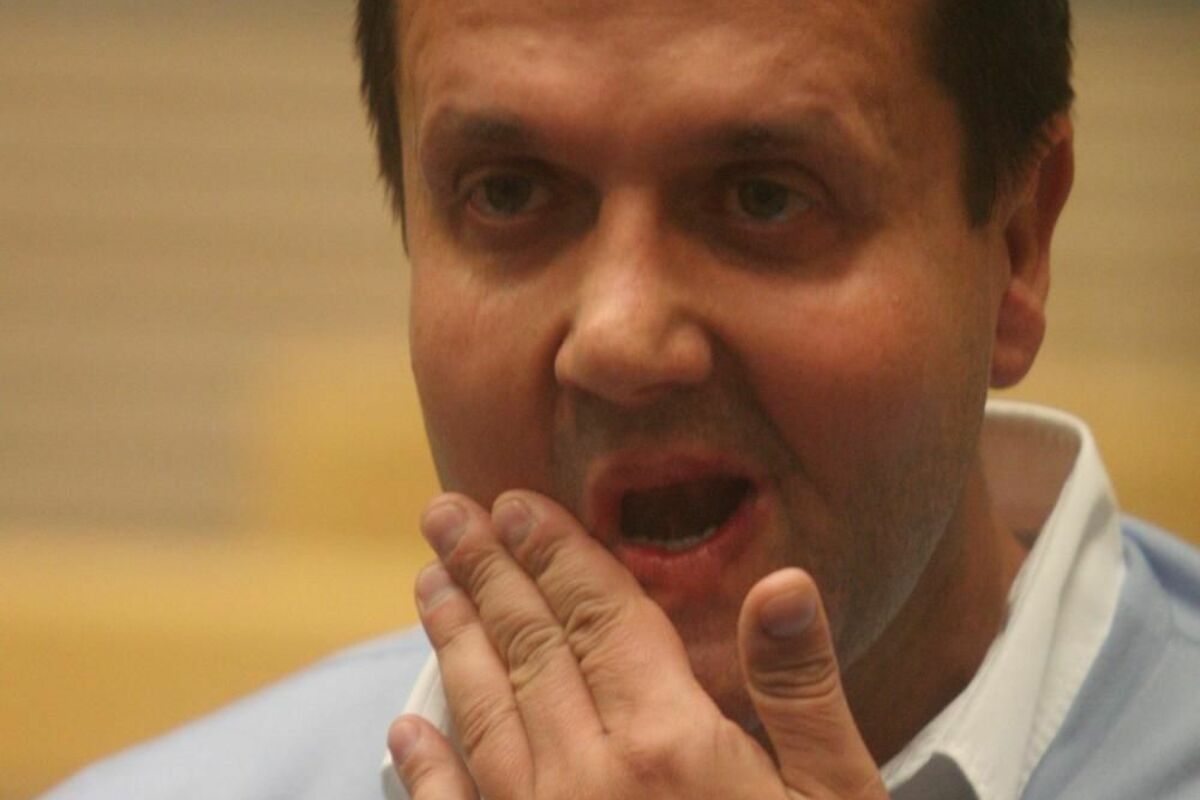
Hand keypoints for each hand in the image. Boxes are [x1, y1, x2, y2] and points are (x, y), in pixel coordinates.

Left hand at [389, 490, 887, 799]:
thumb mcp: (836, 799)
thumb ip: (799, 691)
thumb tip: (780, 581)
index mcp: (670, 741)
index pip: (600, 615)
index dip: (557, 553)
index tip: (514, 504)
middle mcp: (589, 778)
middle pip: (530, 647)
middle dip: (486, 573)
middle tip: (445, 516)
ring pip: (484, 713)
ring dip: (452, 642)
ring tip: (426, 584)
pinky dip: (425, 769)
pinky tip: (404, 731)